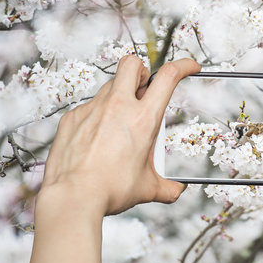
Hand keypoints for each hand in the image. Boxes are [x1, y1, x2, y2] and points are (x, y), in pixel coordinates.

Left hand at [40, 55, 200, 214]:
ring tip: (119, 124)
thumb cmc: (109, 190)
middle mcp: (118, 107)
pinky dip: (97, 116)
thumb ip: (166, 187)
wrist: (73, 198)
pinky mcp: (72, 118)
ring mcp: (92, 109)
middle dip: (142, 71)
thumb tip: (175, 190)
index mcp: (143, 119)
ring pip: (109, 86)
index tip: (189, 67)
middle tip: (144, 91)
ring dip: (120, 96)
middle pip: (132, 64)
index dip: (183, 65)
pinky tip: (97, 139)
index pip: (168, 76)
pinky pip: (89, 107)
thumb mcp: (147, 188)